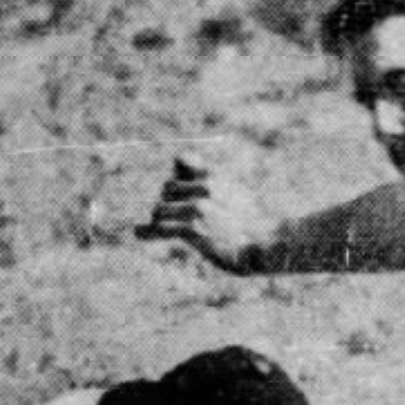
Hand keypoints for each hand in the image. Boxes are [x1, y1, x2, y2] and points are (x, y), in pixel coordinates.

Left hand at [138, 157, 273, 271]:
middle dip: (166, 201)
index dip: (175, 175)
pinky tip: (138, 233)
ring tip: (157, 227)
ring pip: (161, 208)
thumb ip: (209, 178)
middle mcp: (204, 188)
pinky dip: (148, 231)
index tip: (172, 189)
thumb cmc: (252, 221)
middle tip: (166, 214)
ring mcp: (197, 209)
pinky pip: (162, 228)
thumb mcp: (234, 191)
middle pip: (168, 188)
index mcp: (215, 176)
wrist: (266, 242)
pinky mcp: (193, 230)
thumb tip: (179, 161)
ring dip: (158, 218)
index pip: (181, 162)